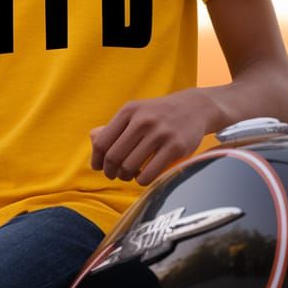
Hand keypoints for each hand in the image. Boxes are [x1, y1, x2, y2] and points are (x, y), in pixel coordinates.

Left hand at [90, 89, 217, 186]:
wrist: (194, 108)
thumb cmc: (158, 114)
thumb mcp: (136, 112)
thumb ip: (114, 127)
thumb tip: (93, 141)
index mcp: (129, 111)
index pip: (102, 142)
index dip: (97, 159)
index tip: (99, 167)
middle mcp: (143, 120)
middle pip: (114, 157)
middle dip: (111, 171)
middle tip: (115, 174)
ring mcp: (160, 133)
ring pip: (130, 167)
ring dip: (126, 176)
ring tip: (130, 174)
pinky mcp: (175, 147)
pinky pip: (148, 174)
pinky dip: (141, 180)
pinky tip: (143, 176)